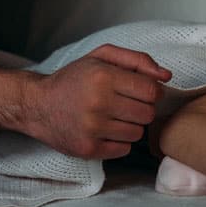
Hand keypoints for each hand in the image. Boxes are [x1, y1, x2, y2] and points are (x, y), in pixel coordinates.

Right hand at [25, 44, 171, 158]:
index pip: (151, 91)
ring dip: (130, 125)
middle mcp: (98, 103)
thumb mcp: (102, 57)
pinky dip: (119, 141)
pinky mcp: (88, 149)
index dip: (151, 92)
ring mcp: (92, 129)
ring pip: (137, 133)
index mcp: (103, 76)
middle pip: (147, 114)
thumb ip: (138, 61)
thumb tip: (166, 77)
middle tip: (126, 104)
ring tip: (113, 116)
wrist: (38, 105)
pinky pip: (124, 149)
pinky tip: (105, 130)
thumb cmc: (74, 79)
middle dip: (141, 108)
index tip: (140, 92)